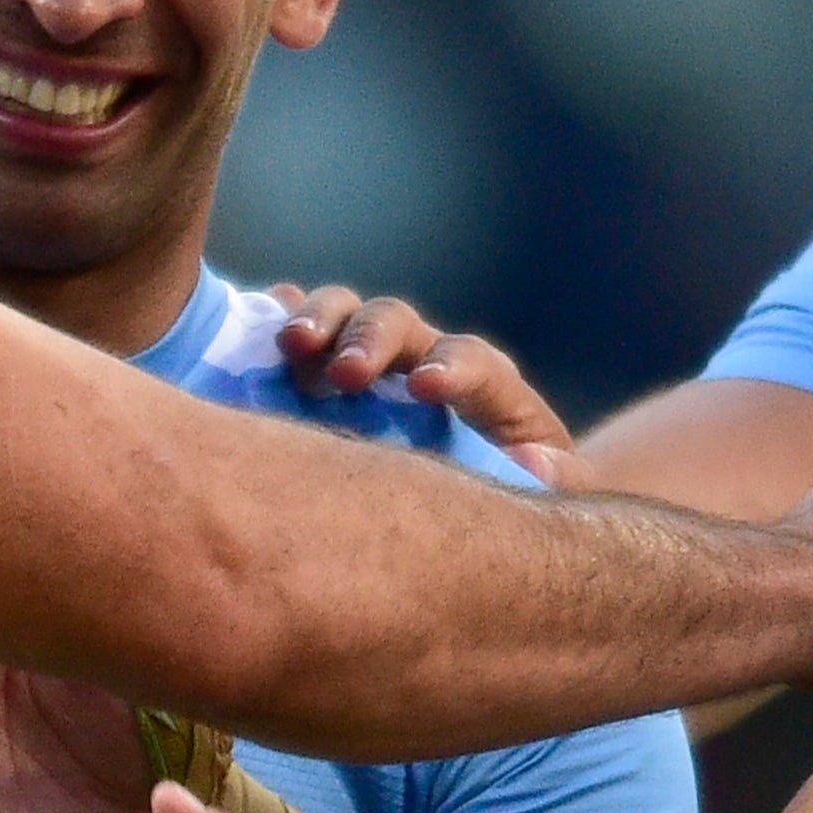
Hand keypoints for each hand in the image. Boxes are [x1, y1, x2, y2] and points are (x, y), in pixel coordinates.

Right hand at [271, 283, 579, 483]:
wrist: (484, 496)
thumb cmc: (520, 493)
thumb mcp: (555, 493)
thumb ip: (556, 481)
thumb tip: (532, 468)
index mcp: (486, 384)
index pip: (474, 359)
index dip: (452, 366)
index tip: (426, 387)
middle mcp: (425, 357)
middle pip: (399, 324)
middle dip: (370, 339)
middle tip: (345, 374)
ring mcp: (374, 361)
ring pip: (346, 316)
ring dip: (317, 323)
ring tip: (290, 346)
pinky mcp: (328, 373)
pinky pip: (302, 333)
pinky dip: (276, 320)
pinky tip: (255, 327)